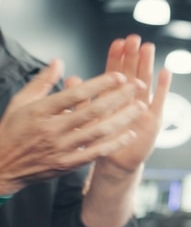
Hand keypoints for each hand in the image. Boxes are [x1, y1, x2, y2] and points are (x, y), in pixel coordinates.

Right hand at [0, 59, 147, 194]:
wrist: (1, 166)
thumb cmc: (12, 131)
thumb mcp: (21, 102)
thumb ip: (42, 81)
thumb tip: (58, 61)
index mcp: (41, 111)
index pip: (75, 95)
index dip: (100, 84)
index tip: (119, 76)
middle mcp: (52, 129)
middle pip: (92, 111)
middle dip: (119, 97)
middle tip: (138, 86)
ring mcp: (60, 148)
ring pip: (98, 132)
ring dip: (122, 118)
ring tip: (140, 106)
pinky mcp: (67, 163)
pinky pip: (95, 152)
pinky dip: (114, 143)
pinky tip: (129, 133)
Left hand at [92, 35, 171, 177]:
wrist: (114, 163)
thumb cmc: (99, 141)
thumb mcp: (85, 119)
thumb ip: (80, 99)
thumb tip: (71, 78)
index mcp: (113, 97)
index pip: (115, 72)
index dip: (116, 57)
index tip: (118, 42)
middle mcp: (129, 99)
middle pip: (132, 72)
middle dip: (133, 55)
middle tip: (134, 39)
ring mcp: (143, 107)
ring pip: (145, 82)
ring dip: (147, 64)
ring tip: (148, 48)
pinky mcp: (153, 119)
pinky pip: (159, 100)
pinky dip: (163, 86)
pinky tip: (165, 72)